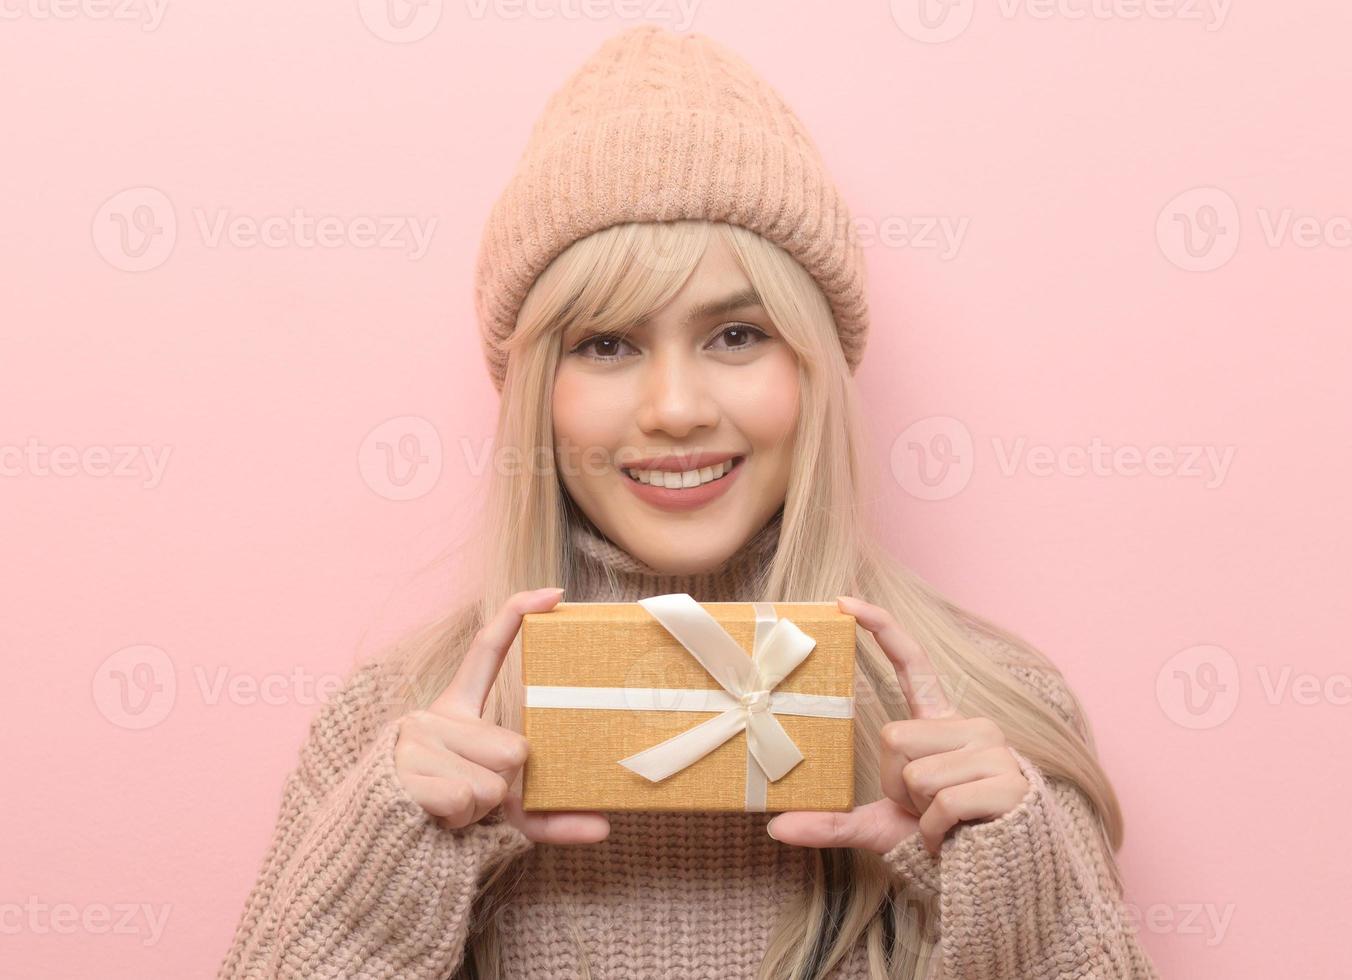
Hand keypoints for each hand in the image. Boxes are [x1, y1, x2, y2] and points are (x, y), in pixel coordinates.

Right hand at [393, 587, 610, 844]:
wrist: (384, 851)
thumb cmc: (450, 821)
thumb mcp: (504, 815)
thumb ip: (552, 818)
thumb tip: (605, 828)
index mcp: (456, 711)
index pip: (487, 650)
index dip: (518, 615)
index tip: (555, 594)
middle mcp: (433, 715)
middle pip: (514, 748)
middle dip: (505, 787)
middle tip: (474, 799)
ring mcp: (415, 739)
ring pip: (492, 780)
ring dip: (480, 810)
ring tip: (452, 812)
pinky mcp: (403, 769)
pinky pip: (464, 797)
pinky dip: (460, 820)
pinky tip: (436, 818)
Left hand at [766, 595, 1028, 855]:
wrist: (994, 875)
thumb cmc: (940, 840)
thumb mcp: (880, 827)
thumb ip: (832, 823)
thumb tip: (774, 828)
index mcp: (942, 723)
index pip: (913, 663)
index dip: (882, 629)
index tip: (846, 603)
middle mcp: (972, 726)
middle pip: (895, 737)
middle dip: (896, 784)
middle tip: (921, 807)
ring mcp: (994, 752)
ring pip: (917, 772)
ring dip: (919, 811)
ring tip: (942, 823)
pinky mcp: (1008, 783)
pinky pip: (942, 803)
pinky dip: (935, 831)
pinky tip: (954, 837)